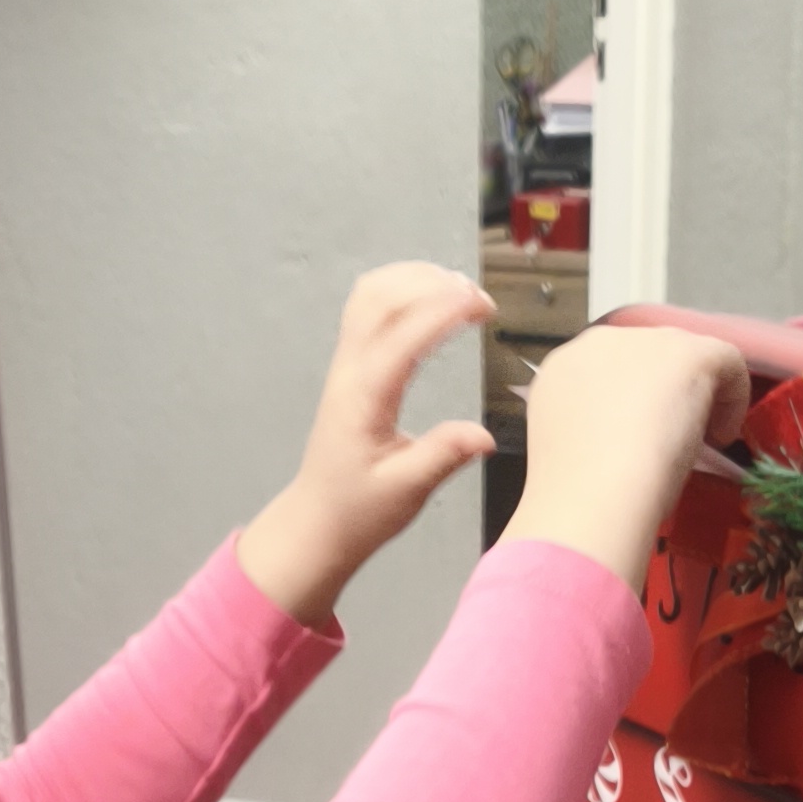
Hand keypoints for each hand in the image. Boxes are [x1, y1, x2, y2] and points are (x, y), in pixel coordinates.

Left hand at [236, 263, 497, 627]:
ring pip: (371, 295)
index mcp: (365, 398)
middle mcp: (350, 372)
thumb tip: (484, 436)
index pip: (403, 335)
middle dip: (432, 284)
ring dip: (414, 280)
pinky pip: (367, 310)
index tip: (484, 305)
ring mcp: (346, 365)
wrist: (318, 522)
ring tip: (459, 290)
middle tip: (479, 299)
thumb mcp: (406, 490)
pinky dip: (399, 291)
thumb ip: (443, 456)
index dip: (444, 310)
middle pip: (381, 298)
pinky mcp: (350, 367)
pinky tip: (429, 300)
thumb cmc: (358, 510)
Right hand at [499, 321, 753, 589]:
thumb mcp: (573, 455)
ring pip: (684, 358)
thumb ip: (593, 435)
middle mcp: (599, 345)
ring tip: (698, 445)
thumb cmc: (576, 493)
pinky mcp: (691, 352)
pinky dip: (732, 398)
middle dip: (664, 395)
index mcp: (563, 371)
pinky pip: (725, 361)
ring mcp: (646, 342)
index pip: (607, 375)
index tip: (641, 442)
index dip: (630, 406)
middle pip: (647, 360)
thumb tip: (618, 447)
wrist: (594, 495)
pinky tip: (721, 438)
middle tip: (671, 442)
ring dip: (696, 396)